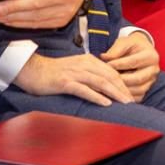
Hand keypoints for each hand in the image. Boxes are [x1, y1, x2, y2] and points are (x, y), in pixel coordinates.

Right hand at [13, 53, 133, 105]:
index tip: (130, 95)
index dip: (123, 84)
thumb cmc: (54, 72)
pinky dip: (96, 96)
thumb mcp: (76, 69)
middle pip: (109, 77)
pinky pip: (84, 90)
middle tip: (132, 102)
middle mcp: (84, 65)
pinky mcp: (65, 82)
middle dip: (123, 89)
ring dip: (114, 93)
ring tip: (124, 103)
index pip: (111, 72)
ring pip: (100, 82)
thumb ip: (90, 74)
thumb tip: (105, 87)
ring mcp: (75, 73)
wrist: (32, 70)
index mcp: (88, 60)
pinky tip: (105, 103)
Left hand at [100, 32, 159, 100]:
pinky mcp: (147, 89)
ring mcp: (152, 81)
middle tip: (107, 79)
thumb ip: (115, 50)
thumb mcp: (124, 42)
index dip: (119, 64)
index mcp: (151, 55)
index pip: (133, 62)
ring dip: (123, 90)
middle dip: (120, 80)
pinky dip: (126, 97)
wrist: (140, 50)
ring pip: (138, 90)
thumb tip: (104, 57)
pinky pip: (138, 97)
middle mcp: (154, 69)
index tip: (106, 65)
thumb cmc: (131, 45)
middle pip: (137, 79)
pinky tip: (115, 93)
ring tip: (110, 86)